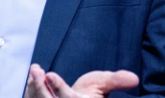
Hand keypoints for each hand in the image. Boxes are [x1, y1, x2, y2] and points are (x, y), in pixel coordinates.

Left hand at [24, 64, 138, 97]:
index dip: (59, 88)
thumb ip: (116, 80)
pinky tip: (31, 78)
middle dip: (41, 88)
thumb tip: (134, 78)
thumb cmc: (91, 94)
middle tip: (37, 70)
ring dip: (34, 88)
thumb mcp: (104, 84)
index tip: (50, 74)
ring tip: (34, 71)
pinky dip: (30, 91)